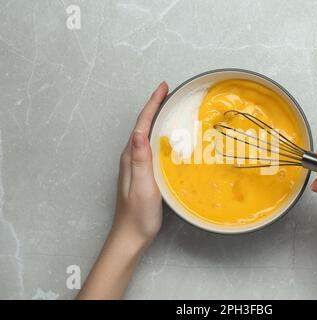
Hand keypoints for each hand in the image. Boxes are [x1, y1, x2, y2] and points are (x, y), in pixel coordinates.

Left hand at [113, 81, 167, 247]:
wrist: (132, 236)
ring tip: (170, 108)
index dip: (152, 104)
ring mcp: (137, 165)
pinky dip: (160, 135)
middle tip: (169, 93)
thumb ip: (140, 160)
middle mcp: (132, 157)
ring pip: (147, 135)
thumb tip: (139, 131)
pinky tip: (169, 138)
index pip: (142, 124)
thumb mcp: (142, 186)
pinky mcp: (143, 173)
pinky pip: (152, 147)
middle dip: (155, 106)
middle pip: (143, 125)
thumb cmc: (138, 215)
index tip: (163, 87)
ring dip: (157, 119)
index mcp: (131, 157)